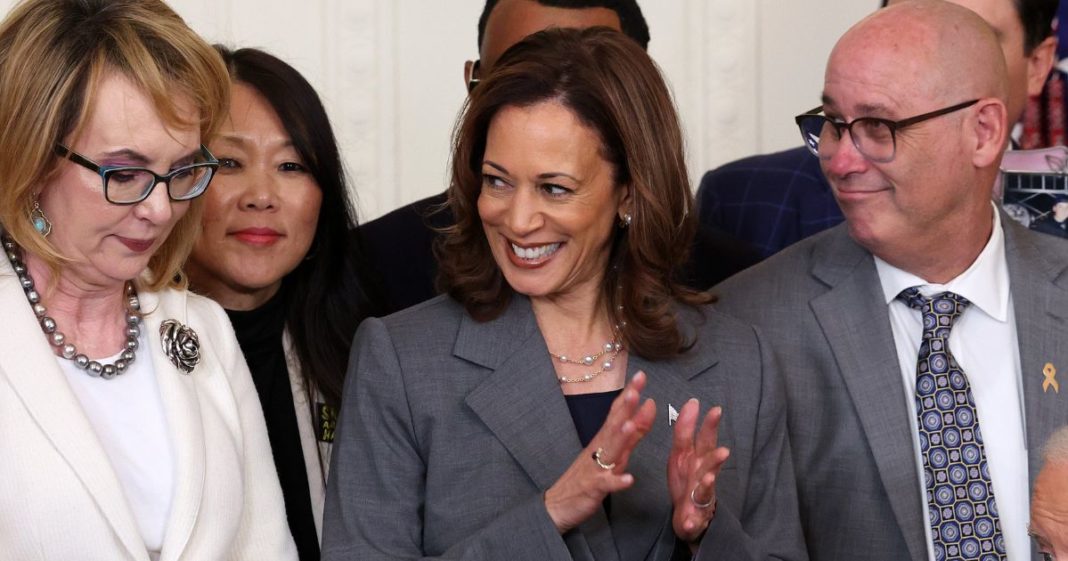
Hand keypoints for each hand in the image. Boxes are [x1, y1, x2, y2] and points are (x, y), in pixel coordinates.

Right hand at [544, 372, 655, 532]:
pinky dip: (617, 481)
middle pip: (613, 425)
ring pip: (609, 451)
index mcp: (603, 440)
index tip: (641, 376)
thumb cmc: (586, 477)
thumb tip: (647, 408)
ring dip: (620, 438)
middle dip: (625, 407)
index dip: (629, 394)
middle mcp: (598, 449)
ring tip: (631, 425)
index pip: (617, 412)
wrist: (558, 504)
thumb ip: (632, 434)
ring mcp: (595, 468)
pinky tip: (628, 479)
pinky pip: (606, 484)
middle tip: (637, 388)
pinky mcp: (593, 488)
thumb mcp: (612, 453)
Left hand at [667, 399, 729, 547]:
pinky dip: (691, 520)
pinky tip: (689, 520)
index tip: (716, 410)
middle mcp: (702, 474)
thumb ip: (685, 431)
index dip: (709, 426)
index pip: (704, 439)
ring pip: (706, 489)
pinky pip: (693, 518)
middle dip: (716, 459)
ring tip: (710, 480)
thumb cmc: (686, 480)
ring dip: (708, 484)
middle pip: (709, 465)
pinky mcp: (694, 516)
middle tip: (724, 452)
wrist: (689, 515)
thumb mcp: (681, 453)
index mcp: (696, 458)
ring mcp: (700, 496)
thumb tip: (691, 403)